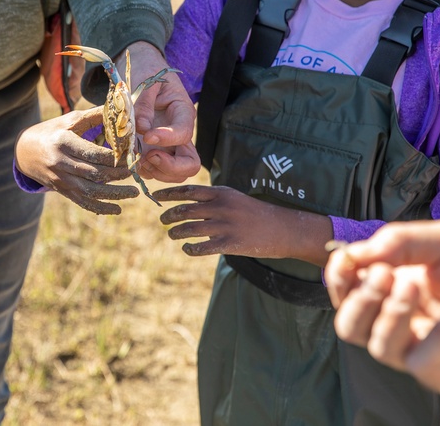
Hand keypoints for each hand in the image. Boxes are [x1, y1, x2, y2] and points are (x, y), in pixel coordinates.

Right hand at [15, 106, 138, 214]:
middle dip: (118, 174)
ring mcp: (60, 179)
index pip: (93, 153)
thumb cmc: (52, 131)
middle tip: (137, 171)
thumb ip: (94, 116)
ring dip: (114, 194)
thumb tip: (120, 110)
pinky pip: (82, 202)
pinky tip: (117, 209)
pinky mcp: (61, 190)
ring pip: (91, 191)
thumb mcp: (69, 120)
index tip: (131, 154)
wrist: (24, 151)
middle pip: (94, 173)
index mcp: (63, 141)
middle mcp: (60, 162)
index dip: (114, 156)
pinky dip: (100, 208)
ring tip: (134, 192)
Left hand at [118, 41, 199, 181]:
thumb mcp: (145, 81)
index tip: (148, 136)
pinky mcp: (154, 152)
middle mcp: (179, 134)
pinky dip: (143, 170)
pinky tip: (131, 156)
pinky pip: (154, 171)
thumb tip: (142, 130)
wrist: (140, 70)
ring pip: (174, 174)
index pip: (184, 133)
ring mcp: (168, 146)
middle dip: (169, 167)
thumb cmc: (146, 71)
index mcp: (182, 112)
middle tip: (148, 156)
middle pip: (190, 165)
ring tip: (137, 156)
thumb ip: (143, 104)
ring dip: (155, 171)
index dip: (168, 138)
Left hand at [154, 184, 330, 263]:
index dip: (169, 193)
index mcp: (222, 193)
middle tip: (162, 219)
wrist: (283, 229)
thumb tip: (188, 201)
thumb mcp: (235, 198)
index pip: (188, 190)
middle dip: (169, 215)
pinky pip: (202, 247)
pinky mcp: (230, 244)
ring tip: (172, 234)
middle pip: (185, 210)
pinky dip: (190, 249)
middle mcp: (221, 207)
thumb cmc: (256, 213)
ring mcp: (225, 226)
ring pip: (189, 229)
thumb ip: (213, 198)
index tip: (156, 196)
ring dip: (176, 232)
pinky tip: (187, 248)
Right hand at [325, 220, 439, 395]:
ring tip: (414, 288)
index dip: (338, 280)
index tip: (343, 261)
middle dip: (358, 300)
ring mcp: (426, 348)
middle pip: (350, 326)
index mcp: (398, 285)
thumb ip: (398, 242)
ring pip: (378, 347)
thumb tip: (353, 254)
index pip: (349, 292)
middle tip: (383, 276)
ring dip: (390, 315)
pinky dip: (436, 336)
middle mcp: (406, 320)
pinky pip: (420, 363)